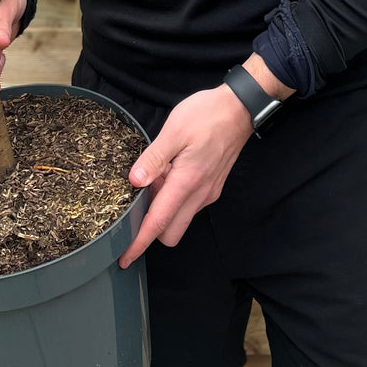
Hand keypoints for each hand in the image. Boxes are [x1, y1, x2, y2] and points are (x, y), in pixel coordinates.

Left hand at [118, 84, 253, 267]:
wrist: (240, 109)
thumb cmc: (206, 115)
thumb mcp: (174, 130)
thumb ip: (154, 158)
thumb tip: (134, 182)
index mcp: (187, 182)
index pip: (159, 223)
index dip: (140, 243)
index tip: (125, 258)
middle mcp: (199, 195)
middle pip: (171, 232)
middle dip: (152, 229)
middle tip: (138, 201)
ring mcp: (208, 192)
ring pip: (181, 219)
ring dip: (164, 210)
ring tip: (155, 178)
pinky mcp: (213, 186)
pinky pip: (189, 205)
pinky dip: (175, 198)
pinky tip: (169, 172)